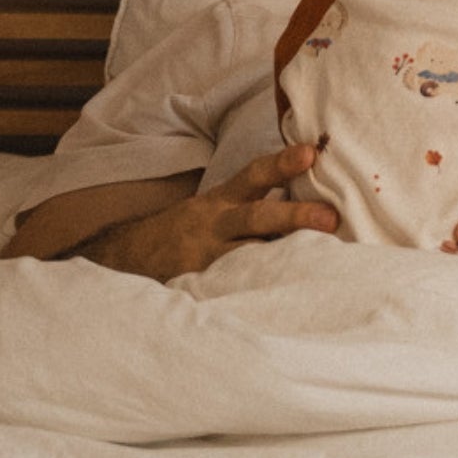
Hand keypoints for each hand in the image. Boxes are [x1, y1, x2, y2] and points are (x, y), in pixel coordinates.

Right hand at [74, 142, 337, 279]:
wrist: (127, 257)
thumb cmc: (190, 231)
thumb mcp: (215, 208)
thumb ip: (255, 203)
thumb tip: (316, 200)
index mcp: (222, 202)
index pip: (253, 176)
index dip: (281, 163)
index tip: (310, 154)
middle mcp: (214, 225)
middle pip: (255, 217)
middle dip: (293, 216)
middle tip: (330, 218)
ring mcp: (205, 258)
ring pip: (245, 257)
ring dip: (280, 260)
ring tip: (317, 265)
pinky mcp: (196, 286)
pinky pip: (228, 290)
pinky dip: (252, 293)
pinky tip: (282, 303)